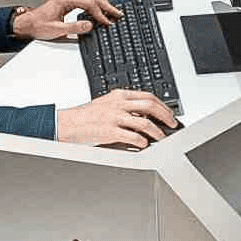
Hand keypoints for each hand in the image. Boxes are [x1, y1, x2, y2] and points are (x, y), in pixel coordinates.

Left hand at [16, 0, 118, 41]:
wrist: (28, 24)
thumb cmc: (39, 26)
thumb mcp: (57, 30)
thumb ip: (74, 28)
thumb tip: (89, 25)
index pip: (89, 3)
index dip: (100, 13)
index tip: (108, 21)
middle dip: (106, 5)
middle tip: (117, 13)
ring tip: (109, 7)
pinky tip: (96, 1)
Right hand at [57, 89, 177, 148]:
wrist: (67, 123)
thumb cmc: (86, 116)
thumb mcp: (107, 104)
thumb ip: (125, 106)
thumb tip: (145, 115)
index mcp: (119, 95)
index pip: (148, 96)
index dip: (163, 105)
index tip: (169, 113)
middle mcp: (119, 104)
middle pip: (151, 106)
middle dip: (166, 116)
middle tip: (172, 124)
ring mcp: (115, 118)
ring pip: (145, 122)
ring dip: (157, 131)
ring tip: (161, 137)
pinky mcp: (110, 132)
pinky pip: (133, 136)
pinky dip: (142, 141)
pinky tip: (144, 144)